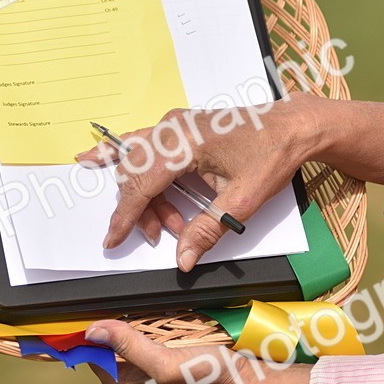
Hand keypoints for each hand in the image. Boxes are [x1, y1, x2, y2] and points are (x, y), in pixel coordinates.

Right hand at [76, 93, 383, 270]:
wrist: (292, 127)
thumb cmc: (271, 157)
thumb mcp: (242, 200)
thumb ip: (208, 229)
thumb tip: (183, 260)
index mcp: (183, 142)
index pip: (142, 183)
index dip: (126, 215)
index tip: (112, 240)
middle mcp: (170, 127)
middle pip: (136, 175)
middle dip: (143, 211)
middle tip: (162, 237)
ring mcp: (171, 124)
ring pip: (138, 164)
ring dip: (146, 197)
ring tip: (173, 223)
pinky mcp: (176, 127)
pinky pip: (142, 146)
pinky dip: (122, 159)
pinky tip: (92, 160)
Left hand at [85, 319, 311, 383]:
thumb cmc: (215, 382)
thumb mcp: (167, 363)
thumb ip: (130, 347)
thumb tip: (95, 331)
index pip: (95, 362)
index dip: (87, 338)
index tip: (79, 316)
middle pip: (110, 353)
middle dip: (112, 330)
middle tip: (119, 312)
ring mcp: (154, 378)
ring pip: (129, 346)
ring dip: (130, 328)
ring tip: (139, 316)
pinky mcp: (167, 367)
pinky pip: (148, 345)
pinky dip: (149, 331)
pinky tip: (158, 323)